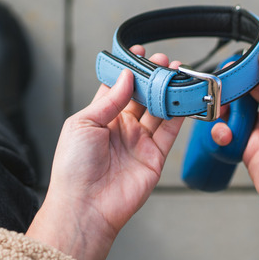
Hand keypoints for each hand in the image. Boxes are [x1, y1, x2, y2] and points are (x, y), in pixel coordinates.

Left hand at [27, 48, 183, 259]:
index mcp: (99, 118)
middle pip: (142, 97)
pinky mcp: (155, 157)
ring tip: (178, 72)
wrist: (85, 206)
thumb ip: (109, 99)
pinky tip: (184, 97)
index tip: (139, 53)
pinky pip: (170, 131)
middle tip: (165, 61)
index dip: (129, 70)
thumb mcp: (83, 123)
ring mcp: (139, 142)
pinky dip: (180, 114)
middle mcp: (121, 129)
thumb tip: (127, 77)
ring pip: (158, 111)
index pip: (117, 88)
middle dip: (153, 78)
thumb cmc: (73, 168)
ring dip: (168, 92)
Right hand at [213, 50, 258, 239]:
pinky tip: (226, 134)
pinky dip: (221, 131)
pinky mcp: (246, 148)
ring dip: (224, 109)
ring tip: (221, 111)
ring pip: (233, 110)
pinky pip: (227, 133)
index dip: (249, 69)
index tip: (233, 64)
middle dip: (232, 87)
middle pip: (246, 91)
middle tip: (219, 86)